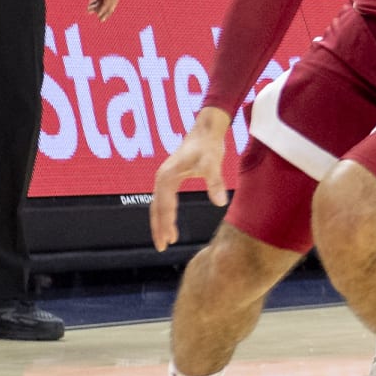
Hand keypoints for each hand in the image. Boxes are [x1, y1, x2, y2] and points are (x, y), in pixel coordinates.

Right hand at [151, 110, 229, 250]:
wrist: (207, 128)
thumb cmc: (209, 145)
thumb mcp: (212, 163)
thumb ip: (215, 182)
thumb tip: (220, 202)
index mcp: (166, 176)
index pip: (163, 206)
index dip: (165, 224)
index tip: (168, 241)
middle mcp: (162, 177)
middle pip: (156, 208)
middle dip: (158, 228)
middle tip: (162, 247)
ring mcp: (165, 177)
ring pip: (158, 205)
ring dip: (160, 222)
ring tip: (167, 240)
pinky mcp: (172, 177)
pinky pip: (164, 200)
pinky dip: (165, 213)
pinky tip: (171, 224)